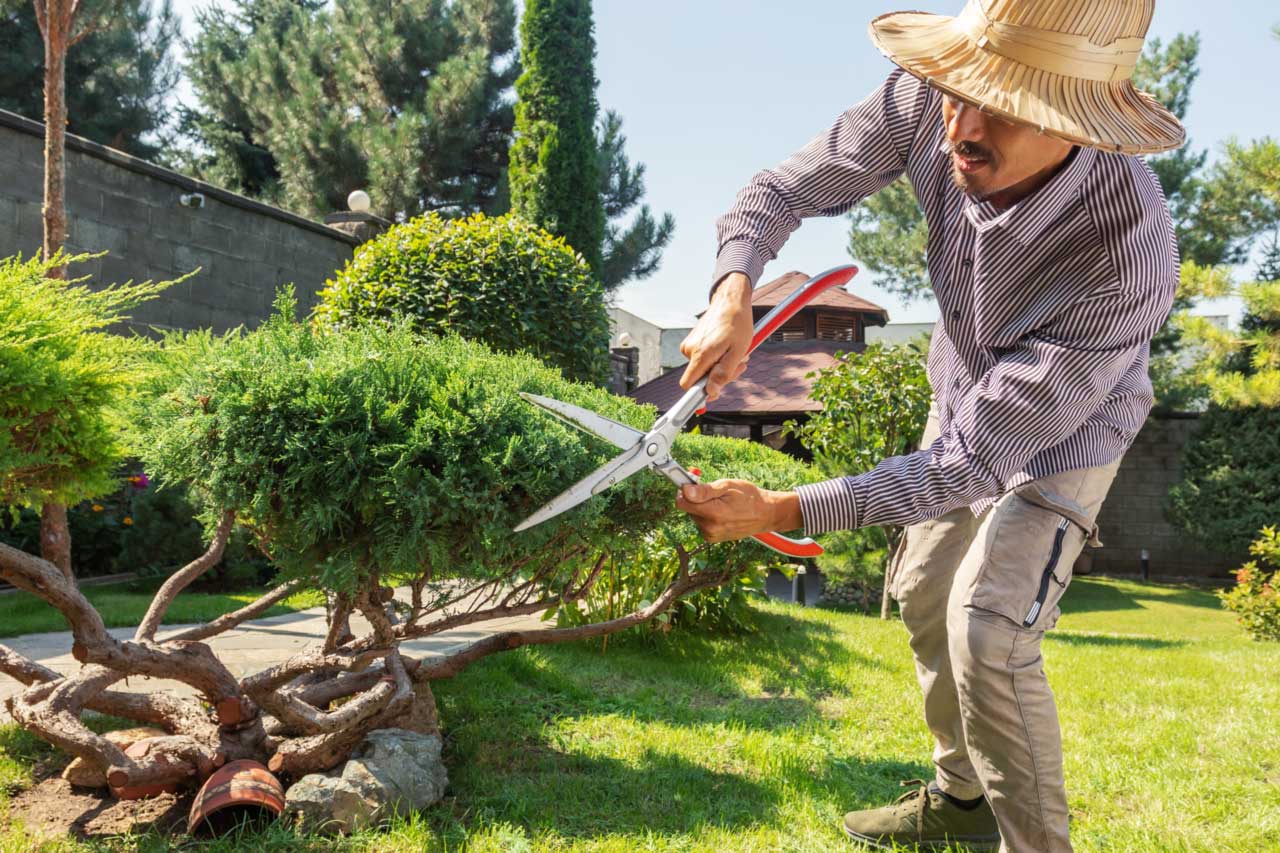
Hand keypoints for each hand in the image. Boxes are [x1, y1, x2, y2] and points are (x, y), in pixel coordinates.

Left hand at [675, 479, 803, 542]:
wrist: (765, 514)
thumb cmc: (749, 496)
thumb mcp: (728, 486)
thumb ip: (705, 490)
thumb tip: (685, 491)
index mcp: (713, 513)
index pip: (682, 503)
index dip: (685, 491)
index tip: (691, 483)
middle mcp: (710, 528)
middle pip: (688, 509)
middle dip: (696, 499)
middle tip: (714, 493)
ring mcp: (711, 535)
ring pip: (695, 516)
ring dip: (703, 507)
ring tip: (721, 503)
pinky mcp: (713, 538)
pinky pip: (701, 523)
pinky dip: (707, 516)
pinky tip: (722, 512)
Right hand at [679, 273, 753, 401]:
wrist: (730, 300)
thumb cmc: (737, 324)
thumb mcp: (738, 352)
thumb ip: (724, 373)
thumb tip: (711, 392)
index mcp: (700, 354)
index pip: (688, 385)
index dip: (697, 395)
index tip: (706, 401)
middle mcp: (690, 350)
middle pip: (699, 378)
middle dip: (719, 377)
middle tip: (739, 365)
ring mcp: (689, 345)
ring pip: (703, 369)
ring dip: (721, 366)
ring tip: (736, 353)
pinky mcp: (692, 341)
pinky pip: (702, 359)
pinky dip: (716, 358)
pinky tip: (727, 348)